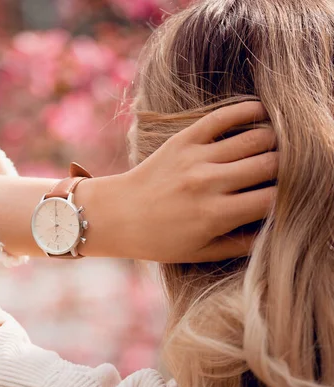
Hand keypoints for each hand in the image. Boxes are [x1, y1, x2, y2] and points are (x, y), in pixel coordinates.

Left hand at [77, 101, 276, 262]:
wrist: (116, 215)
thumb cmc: (159, 239)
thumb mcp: (200, 252)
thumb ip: (242, 245)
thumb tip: (277, 232)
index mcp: (216, 215)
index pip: (274, 198)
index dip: (291, 196)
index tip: (294, 195)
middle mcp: (209, 183)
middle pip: (271, 164)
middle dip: (288, 167)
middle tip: (290, 169)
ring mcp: (196, 158)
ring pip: (256, 137)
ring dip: (275, 140)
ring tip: (279, 146)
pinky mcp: (183, 139)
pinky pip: (223, 116)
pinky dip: (248, 109)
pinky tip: (263, 113)